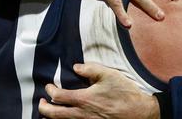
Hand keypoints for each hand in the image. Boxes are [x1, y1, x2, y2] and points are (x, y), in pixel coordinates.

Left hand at [39, 63, 159, 118]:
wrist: (141, 112)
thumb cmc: (125, 92)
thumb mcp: (108, 75)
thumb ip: (90, 69)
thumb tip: (75, 67)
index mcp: (84, 99)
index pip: (58, 97)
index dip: (50, 90)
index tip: (49, 86)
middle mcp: (82, 114)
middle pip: (55, 115)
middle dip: (44, 108)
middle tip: (40, 103)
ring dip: (53, 117)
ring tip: (49, 111)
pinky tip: (65, 117)